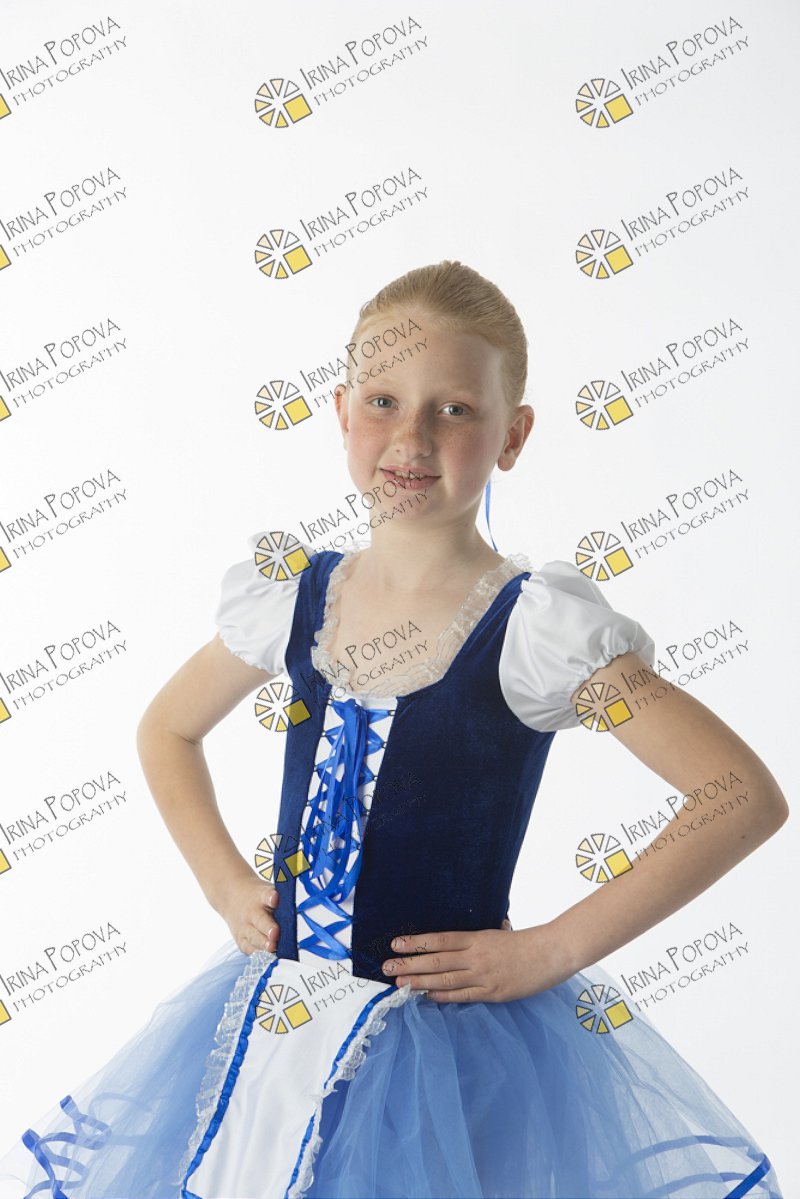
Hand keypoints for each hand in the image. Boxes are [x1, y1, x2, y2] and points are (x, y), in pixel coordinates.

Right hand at [217, 874, 279, 955]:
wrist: (233, 896)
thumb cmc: (259, 897)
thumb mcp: (268, 891)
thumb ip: (283, 900)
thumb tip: (306, 909)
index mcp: (261, 896)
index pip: (266, 895)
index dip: (271, 898)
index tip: (275, 899)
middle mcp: (251, 912)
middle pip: (260, 920)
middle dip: (268, 928)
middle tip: (275, 934)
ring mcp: (245, 927)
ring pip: (253, 937)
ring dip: (263, 944)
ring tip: (272, 948)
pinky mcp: (241, 940)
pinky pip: (249, 948)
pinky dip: (258, 953)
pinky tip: (267, 957)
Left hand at [381, 922, 572, 1002]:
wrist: (550, 953)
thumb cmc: (523, 942)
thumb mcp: (495, 933)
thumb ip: (474, 940)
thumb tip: (452, 944)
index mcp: (477, 938)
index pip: (440, 939)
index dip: (417, 942)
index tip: (396, 943)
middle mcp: (476, 957)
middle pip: (437, 960)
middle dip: (410, 964)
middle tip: (387, 967)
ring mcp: (483, 977)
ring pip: (445, 980)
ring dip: (419, 982)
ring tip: (399, 984)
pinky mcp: (492, 994)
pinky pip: (462, 996)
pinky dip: (442, 996)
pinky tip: (426, 996)